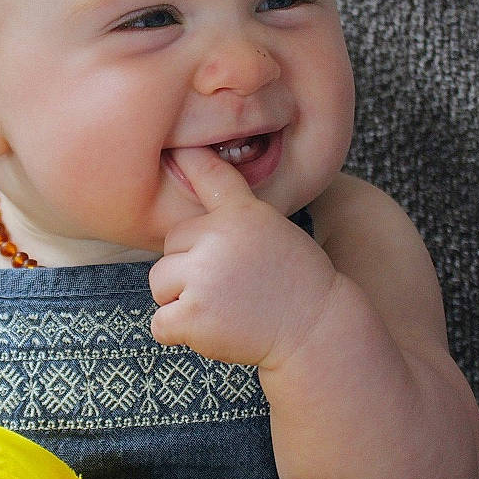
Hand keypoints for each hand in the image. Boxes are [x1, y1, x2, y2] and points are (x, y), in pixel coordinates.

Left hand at [149, 147, 335, 368]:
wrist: (317, 330)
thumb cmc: (293, 280)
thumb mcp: (271, 229)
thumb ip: (232, 211)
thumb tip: (188, 168)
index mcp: (241, 214)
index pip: (209, 176)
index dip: (190, 159)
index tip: (176, 145)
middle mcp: (218, 238)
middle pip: (170, 248)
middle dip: (189, 269)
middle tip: (231, 285)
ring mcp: (203, 277)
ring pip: (160, 285)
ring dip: (182, 301)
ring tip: (225, 306)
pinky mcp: (193, 317)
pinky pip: (160, 323)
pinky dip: (179, 332)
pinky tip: (214, 329)